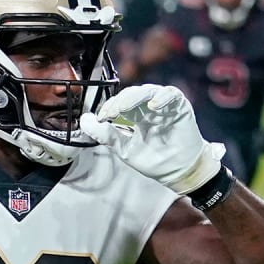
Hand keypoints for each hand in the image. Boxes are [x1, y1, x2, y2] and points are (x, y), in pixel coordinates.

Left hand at [79, 84, 223, 194]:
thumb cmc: (154, 160)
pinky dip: (162, 97)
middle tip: (110, 113)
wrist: (178, 171)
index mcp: (135, 115)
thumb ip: (105, 135)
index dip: (109, 108)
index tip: (100, 118)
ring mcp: (164, 105)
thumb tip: (84, 121)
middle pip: (132, 95)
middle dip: (119, 102)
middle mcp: (148, 107)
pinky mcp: (180, 106)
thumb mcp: (124, 148)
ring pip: (148, 91)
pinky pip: (171, 94)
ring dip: (134, 98)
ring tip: (123, 108)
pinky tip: (152, 105)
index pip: (120, 103)